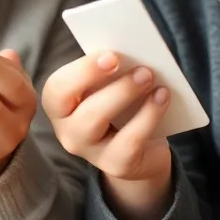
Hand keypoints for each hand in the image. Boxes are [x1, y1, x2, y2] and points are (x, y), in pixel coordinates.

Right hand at [41, 53, 171, 214]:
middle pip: (84, 110)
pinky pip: (130, 141)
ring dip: (128, 97)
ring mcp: (90, 152)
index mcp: (59, 104)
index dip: (84, 71)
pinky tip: (162, 98)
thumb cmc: (119, 104)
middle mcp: (67, 130)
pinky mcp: (116, 165)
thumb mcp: (109, 85)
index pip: (58, 88)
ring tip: (151, 78)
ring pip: (102, 125)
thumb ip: (111, 71)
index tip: (112, 56)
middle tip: (143, 69)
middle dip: (116, 87)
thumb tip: (131, 54)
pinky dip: (149, 116)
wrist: (139, 148)